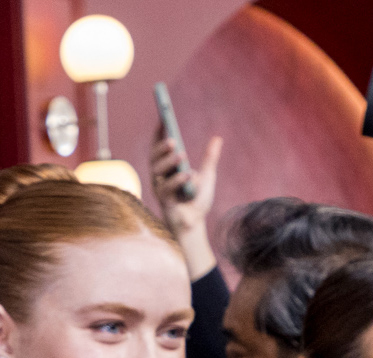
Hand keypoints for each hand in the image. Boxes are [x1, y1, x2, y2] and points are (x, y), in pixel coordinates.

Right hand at [150, 134, 221, 278]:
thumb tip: (217, 138)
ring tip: (180, 153)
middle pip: (155, 158)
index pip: (160, 148)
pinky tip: (188, 174)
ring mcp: (160, 189)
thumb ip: (209, 158)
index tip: (163, 118)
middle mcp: (160, 177)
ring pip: (157, 171)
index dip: (159, 134)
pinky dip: (177, 180)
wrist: (195, 224)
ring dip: (168, 161)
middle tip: (173, 139)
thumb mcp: (207, 176)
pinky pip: (167, 189)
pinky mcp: (164, 202)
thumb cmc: (197, 201)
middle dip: (161, 148)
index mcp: (167, 169)